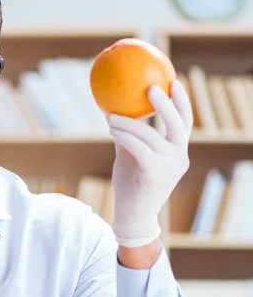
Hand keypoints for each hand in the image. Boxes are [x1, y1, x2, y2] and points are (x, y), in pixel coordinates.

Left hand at [108, 80, 192, 247]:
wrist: (132, 215)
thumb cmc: (131, 184)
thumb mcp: (130, 155)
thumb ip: (128, 135)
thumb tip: (111, 109)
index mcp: (177, 151)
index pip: (184, 122)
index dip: (181, 101)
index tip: (173, 80)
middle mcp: (178, 157)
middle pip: (178, 124)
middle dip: (167, 103)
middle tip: (151, 87)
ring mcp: (169, 167)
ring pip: (152, 136)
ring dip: (130, 123)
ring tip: (111, 116)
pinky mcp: (155, 175)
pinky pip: (140, 149)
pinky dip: (125, 136)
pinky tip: (111, 128)